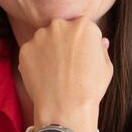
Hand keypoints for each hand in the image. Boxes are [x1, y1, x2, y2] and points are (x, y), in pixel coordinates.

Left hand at [18, 17, 111, 131]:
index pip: (82, 28)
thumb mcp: (106, 67)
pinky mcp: (26, 49)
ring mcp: (40, 36)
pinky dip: (35, 61)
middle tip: (66, 64)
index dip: (82, 43)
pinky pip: (31, 52)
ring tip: (54, 72)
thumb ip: (101, 49)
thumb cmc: (90, 88)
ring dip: (47, 50)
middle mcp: (60, 25)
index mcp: (83, 25)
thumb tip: (101, 42)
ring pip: (44, 39)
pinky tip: (43, 76)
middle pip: (61, 29)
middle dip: (63, 42)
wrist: (66, 106)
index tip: (81, 56)